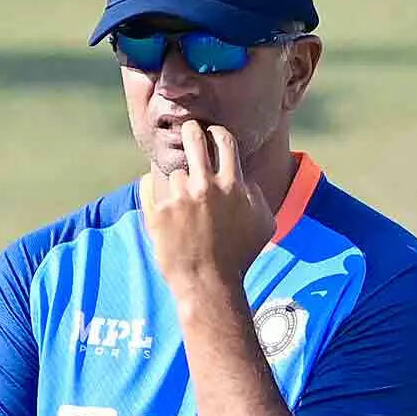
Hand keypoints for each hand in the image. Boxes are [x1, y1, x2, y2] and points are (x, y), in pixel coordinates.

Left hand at [144, 120, 275, 293]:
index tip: (212, 132)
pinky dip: (156, 194)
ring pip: (176, 174)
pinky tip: (162, 204)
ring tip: (185, 208)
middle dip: (191, 130)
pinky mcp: (158, 213)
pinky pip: (152, 190)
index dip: (218, 132)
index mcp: (232, 185)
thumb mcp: (264, 224)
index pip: (224, 141)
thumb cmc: (240, 257)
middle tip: (189, 130)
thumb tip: (244, 179)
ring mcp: (179, 199)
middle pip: (194, 139)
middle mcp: (205, 186)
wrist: (209, 285)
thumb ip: (256, 195)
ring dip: (179, 185)